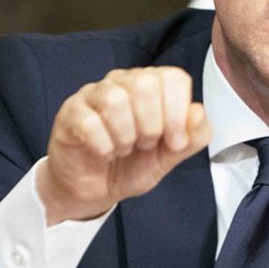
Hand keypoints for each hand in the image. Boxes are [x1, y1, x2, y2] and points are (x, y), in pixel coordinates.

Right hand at [38, 67, 210, 224]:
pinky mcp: (70, 113)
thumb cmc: (132, 165)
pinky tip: (105, 152)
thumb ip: (193, 137)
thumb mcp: (170, 156)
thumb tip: (198, 111)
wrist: (95, 189)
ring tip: (124, 148)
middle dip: (152, 125)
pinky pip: (89, 122)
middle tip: (145, 144)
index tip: (175, 141)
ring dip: (126, 136)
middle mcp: (122, 82)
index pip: (173, 78)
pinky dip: (104, 145)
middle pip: (145, 84)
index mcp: (151, 86)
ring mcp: (93, 95)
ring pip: (115, 100)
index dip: (179, 113)